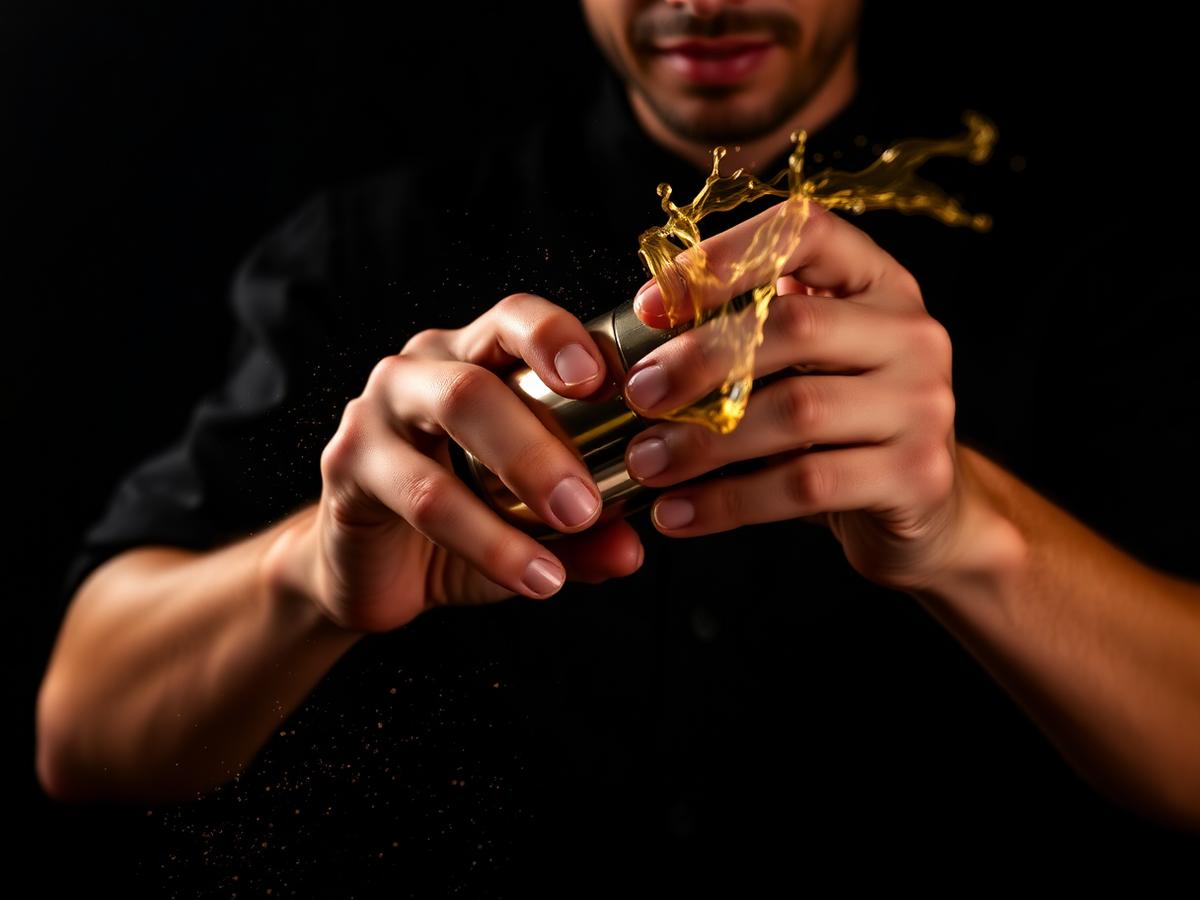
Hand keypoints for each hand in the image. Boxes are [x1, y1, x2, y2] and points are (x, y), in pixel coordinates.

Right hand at [266, 293, 644, 632]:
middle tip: (590, 501)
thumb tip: (631, 550)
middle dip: (545, 439)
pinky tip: (531, 576)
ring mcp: (378, 410)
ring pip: (452, 415)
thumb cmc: (458, 525)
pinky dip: (488, 541)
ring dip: (520, 478)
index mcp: (474, 358)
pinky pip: (425, 496)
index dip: (559, 338)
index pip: (515, 320)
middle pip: (482, 377)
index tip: (606, 382)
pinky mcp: (348, 463)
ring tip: (571, 531)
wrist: (370, 573)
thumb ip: (582, 535)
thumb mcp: (533, 529)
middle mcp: (422, 370)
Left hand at [622, 201, 971, 590]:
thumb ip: (746, 339)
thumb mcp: (801, 367)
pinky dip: (728, 501)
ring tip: (646, 462)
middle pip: (795, 325)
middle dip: (701, 360)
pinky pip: (805, 484)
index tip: (650, 305)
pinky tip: (678, 513)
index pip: (804, 231)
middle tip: (639, 394)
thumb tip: (637, 348)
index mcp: (877, 283)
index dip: (722, 258)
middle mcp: (912, 332)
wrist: (923, 512)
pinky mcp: (917, 475)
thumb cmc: (838, 429)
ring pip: (797, 411)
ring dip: (704, 440)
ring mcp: (924, 404)